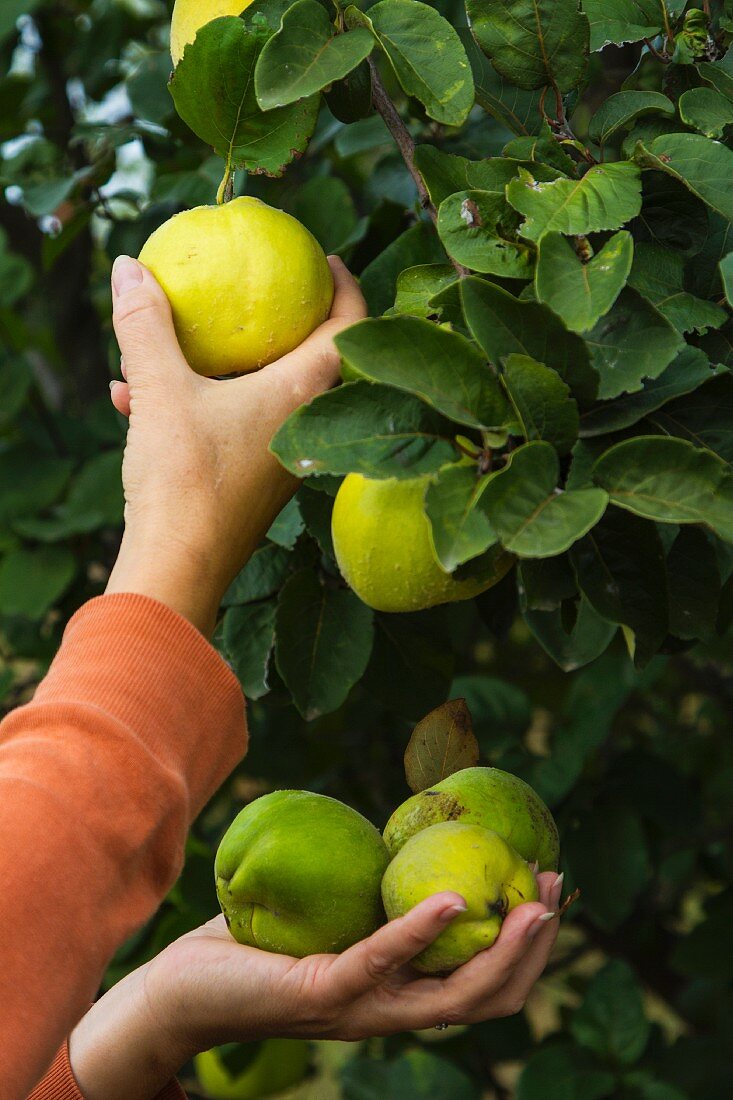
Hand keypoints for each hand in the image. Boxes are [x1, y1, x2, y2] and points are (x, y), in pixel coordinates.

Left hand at [68, 874, 561, 1099]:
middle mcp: (389, 1010)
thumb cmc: (258, 946)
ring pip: (453, 996)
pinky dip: (422, 931)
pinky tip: (453, 898)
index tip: (550, 887)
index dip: (528, 945)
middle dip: (533, 949)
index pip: (483, 982)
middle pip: (487, 997)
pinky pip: (383, 963)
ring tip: (534, 904)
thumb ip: (372, 887)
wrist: (184, 990)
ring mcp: (361, 1009)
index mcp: (398, 992)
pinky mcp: (324, 995)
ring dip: (503, 950)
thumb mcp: (333, 910)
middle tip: (556, 891)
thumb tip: (408, 828)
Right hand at [105, 254, 365, 635]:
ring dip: (220, 366)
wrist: (178, 569)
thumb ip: (146, 326)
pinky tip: (133, 399)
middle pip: (313, 359)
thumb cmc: (183, 480)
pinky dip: (196, 406)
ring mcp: (281, 462)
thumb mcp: (160, 391)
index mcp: (301, 395)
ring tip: (170, 345)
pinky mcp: (253, 486)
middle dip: (285, 323)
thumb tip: (131, 267)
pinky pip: (232, 428)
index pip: (349, 327)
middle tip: (265, 293)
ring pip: (262, 395)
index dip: (347, 287)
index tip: (331, 260)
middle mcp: (303, 428)